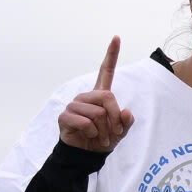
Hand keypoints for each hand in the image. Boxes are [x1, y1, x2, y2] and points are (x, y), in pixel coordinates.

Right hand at [58, 37, 132, 153]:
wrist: (87, 154)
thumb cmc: (104, 138)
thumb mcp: (121, 131)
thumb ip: (126, 121)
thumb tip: (125, 112)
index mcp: (100, 95)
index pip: (106, 71)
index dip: (111, 55)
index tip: (116, 37)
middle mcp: (86, 96)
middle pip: (107, 97)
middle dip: (115, 118)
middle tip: (114, 132)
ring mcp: (74, 105)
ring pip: (97, 112)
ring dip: (104, 129)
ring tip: (100, 136)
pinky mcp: (65, 116)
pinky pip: (84, 122)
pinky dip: (92, 132)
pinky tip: (89, 135)